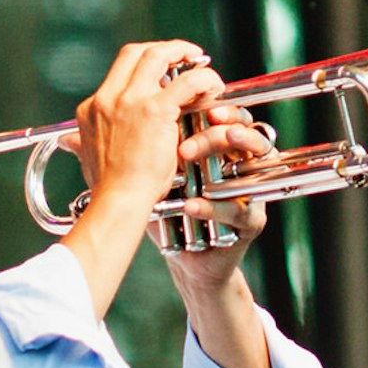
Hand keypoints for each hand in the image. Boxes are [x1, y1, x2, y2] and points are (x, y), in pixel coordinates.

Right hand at [73, 38, 214, 223]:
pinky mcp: (154, 110)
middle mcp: (108, 98)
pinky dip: (203, 78)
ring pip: (158, 55)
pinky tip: (212, 86)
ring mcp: (130, 101)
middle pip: (136, 52)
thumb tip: (70, 141)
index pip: (118, 72)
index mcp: (92, 108)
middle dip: (163, 49)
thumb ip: (81, 144)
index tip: (162, 73)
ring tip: (200, 62)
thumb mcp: (87, 158)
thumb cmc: (109, 188)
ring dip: (182, 52)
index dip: (143, 66)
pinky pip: (186, 80)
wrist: (117, 201)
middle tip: (183, 56)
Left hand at [156, 100, 275, 291]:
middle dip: (219, 132)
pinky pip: (239, 210)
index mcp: (226, 148)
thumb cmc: (174, 212)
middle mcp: (244, 164)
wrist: (186, 258)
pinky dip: (214, 207)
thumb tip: (113, 124)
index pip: (231, 116)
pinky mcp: (252, 221)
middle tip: (185, 146)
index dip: (219, 109)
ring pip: (255, 163)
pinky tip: (191, 206)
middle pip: (246, 132)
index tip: (197, 108)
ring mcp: (253, 191)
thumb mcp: (160, 176)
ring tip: (194, 159)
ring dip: (224, 156)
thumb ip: (149, 148)